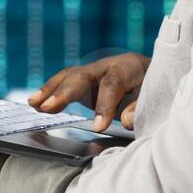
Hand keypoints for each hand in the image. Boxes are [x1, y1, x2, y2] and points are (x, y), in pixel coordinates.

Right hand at [28, 52, 150, 131]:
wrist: (157, 75)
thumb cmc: (158, 89)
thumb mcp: (157, 96)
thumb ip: (142, 107)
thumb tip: (126, 120)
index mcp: (129, 66)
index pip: (113, 83)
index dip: (105, 104)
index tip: (99, 127)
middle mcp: (108, 65)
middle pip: (83, 75)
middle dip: (65, 92)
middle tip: (49, 109)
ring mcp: (94, 71)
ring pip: (69, 77)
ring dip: (50, 91)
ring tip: (34, 104)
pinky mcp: (85, 81)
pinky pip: (65, 84)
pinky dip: (50, 93)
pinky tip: (35, 104)